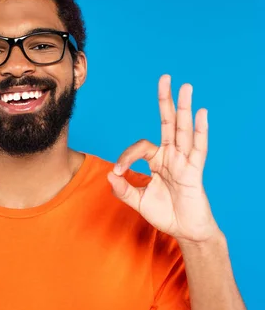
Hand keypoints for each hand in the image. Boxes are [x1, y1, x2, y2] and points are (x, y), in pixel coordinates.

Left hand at [107, 74, 219, 242]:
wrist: (185, 231)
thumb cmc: (165, 214)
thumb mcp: (138, 201)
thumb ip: (123, 189)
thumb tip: (109, 174)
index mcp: (157, 161)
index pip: (140, 147)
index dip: (126, 156)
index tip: (118, 172)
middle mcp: (172, 156)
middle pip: (168, 123)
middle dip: (166, 101)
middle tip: (165, 78)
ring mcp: (184, 161)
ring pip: (183, 130)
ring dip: (184, 108)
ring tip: (185, 87)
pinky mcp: (195, 172)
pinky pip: (198, 148)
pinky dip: (200, 131)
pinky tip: (201, 113)